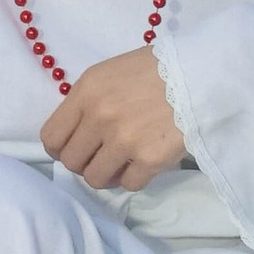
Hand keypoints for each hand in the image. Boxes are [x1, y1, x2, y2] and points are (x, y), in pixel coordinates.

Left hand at [41, 46, 186, 191]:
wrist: (202, 73)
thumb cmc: (157, 69)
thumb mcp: (111, 74)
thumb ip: (88, 101)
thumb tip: (76, 133)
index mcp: (86, 91)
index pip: (51, 137)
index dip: (60, 149)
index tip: (76, 149)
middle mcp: (99, 116)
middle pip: (71, 162)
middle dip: (84, 163)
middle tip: (102, 157)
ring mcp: (124, 140)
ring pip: (96, 178)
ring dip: (107, 175)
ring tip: (122, 164)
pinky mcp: (150, 159)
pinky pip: (129, 184)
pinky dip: (134, 178)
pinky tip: (143, 163)